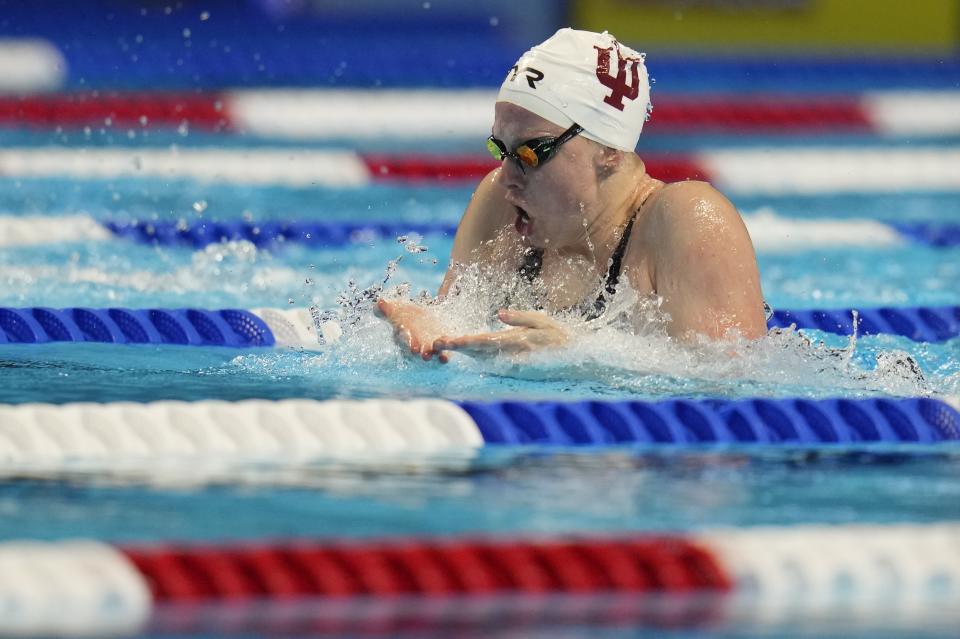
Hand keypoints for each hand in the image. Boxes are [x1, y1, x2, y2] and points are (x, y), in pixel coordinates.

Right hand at [375, 298, 451, 362]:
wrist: (418, 316)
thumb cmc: (403, 315)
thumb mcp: (395, 310)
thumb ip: (386, 309)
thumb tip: (379, 303)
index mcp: (405, 337)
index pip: (405, 341)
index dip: (408, 343)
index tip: (412, 348)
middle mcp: (418, 344)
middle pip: (421, 350)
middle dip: (423, 353)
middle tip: (426, 356)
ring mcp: (431, 344)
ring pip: (435, 351)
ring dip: (439, 355)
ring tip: (443, 358)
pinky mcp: (444, 341)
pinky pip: (448, 345)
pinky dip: (451, 346)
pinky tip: (456, 346)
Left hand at [433, 309, 567, 357]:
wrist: (575, 363)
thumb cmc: (559, 337)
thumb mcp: (542, 320)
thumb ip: (520, 317)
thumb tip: (499, 314)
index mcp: (516, 342)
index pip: (482, 342)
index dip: (462, 342)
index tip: (445, 340)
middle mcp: (511, 358)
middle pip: (477, 353)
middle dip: (456, 348)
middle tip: (435, 343)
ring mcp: (512, 368)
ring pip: (482, 360)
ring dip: (464, 354)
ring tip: (445, 345)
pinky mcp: (514, 374)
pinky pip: (492, 365)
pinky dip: (478, 359)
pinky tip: (468, 354)